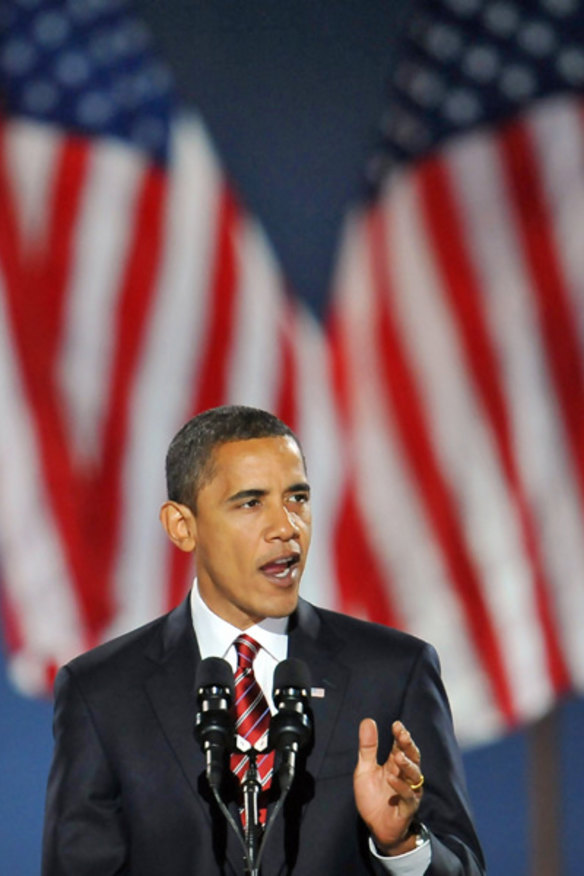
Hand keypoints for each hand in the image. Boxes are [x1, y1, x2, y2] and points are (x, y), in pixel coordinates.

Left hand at [353, 718, 423, 855]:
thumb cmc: (372, 796)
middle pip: (413, 757)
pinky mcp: (407, 808)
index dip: (400, 735)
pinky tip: (391, 778)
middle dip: (408, 746)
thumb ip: (368, 747)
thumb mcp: (365, 769)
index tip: (396, 724)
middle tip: (403, 735)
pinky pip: (408, 796)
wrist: (375, 827)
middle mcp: (406, 776)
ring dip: (407, 765)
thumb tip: (368, 720)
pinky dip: (400, 786)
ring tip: (398, 756)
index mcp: (395, 764)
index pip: (401, 746)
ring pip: (414, 776)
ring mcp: (409, 792)